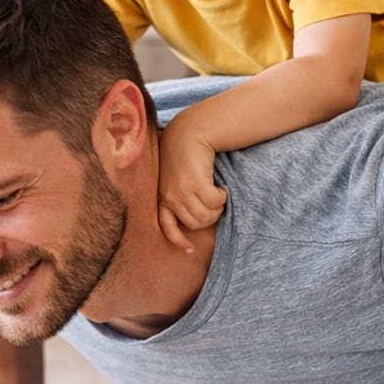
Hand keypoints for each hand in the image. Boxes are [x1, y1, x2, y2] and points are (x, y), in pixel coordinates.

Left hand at [158, 124, 226, 251]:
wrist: (189, 132)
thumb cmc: (184, 156)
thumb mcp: (174, 179)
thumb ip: (179, 196)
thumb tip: (196, 218)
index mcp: (162, 198)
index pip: (167, 227)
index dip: (179, 241)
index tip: (190, 250)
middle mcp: (169, 197)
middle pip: (196, 223)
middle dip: (209, 217)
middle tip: (215, 203)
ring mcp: (181, 190)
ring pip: (206, 215)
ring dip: (217, 207)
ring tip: (218, 194)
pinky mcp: (195, 183)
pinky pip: (215, 202)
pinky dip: (222, 197)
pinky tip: (221, 188)